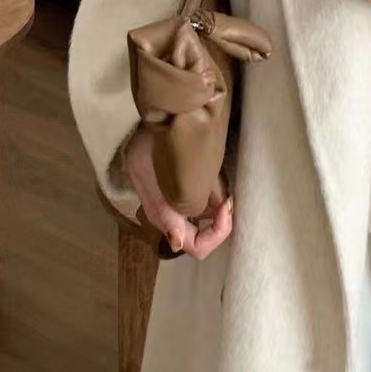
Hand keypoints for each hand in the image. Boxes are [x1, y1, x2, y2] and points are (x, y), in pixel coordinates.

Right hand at [124, 125, 232, 259]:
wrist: (141, 124)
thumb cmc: (152, 145)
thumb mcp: (170, 168)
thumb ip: (184, 199)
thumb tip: (177, 242)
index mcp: (164, 216)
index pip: (197, 246)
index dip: (218, 232)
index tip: (227, 204)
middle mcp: (167, 218)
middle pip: (202, 236)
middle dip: (221, 219)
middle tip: (230, 195)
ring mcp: (168, 207)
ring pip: (201, 219)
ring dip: (216, 205)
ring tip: (222, 181)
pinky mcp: (171, 194)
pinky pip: (196, 204)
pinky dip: (209, 196)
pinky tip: (214, 175)